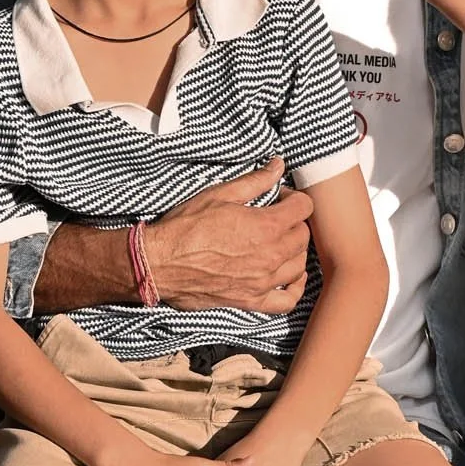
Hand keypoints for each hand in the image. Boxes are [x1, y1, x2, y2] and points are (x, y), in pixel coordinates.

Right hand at [149, 161, 311, 312]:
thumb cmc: (186, 226)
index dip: (293, 198)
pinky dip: (295, 289)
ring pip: (299, 265)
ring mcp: (263, 281)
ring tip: (278, 243)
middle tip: (275, 218)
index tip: (279, 198)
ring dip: (294, 251)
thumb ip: (255, 181)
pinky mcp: (252, 300)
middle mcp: (271, 255)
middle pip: (303, 236)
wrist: (160, 263)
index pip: (304, 207)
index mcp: (266, 226)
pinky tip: (290, 276)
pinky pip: (287, 301)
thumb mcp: (220, 194)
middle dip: (294, 222)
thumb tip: (278, 164)